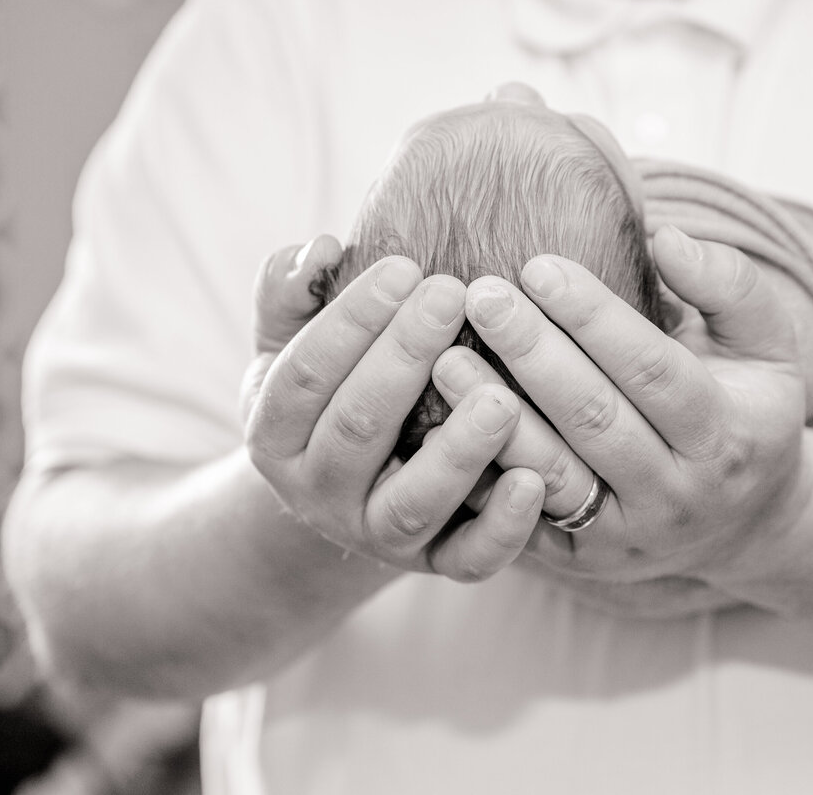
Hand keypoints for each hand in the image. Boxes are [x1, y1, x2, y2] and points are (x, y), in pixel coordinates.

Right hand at [242, 237, 545, 581]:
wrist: (348, 494)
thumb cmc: (332, 391)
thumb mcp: (290, 344)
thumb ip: (290, 293)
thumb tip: (320, 248)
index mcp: (275, 433)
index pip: (305, 374)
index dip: (351, 321)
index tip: (403, 266)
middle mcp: (318, 493)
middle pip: (358, 428)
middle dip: (404, 359)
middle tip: (455, 295)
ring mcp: (378, 535)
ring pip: (413, 502)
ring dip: (459, 450)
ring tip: (502, 397)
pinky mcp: (436, 564)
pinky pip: (469, 561)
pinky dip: (503, 530)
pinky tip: (536, 480)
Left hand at [443, 225, 812, 595]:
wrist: (744, 526)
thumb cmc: (746, 412)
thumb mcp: (766, 346)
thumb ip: (729, 285)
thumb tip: (665, 237)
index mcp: (726, 435)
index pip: (652, 369)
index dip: (593, 318)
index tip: (537, 265)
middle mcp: (678, 494)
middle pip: (595, 418)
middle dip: (533, 353)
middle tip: (481, 295)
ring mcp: (627, 536)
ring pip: (552, 473)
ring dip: (495, 416)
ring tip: (446, 357)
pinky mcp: (582, 561)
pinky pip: (523, 518)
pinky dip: (483, 473)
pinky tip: (445, 424)